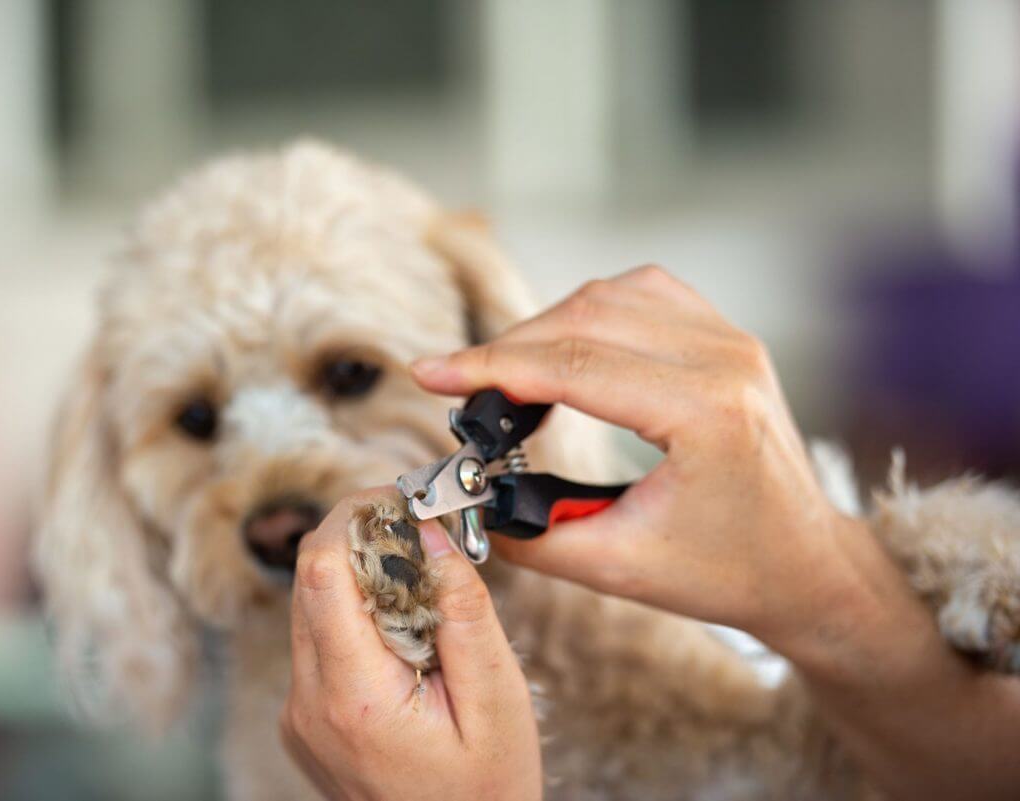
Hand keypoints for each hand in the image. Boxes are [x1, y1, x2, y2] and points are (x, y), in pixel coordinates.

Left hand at [280, 491, 541, 800]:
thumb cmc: (484, 791)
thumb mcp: (496, 698)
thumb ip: (461, 611)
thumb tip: (430, 534)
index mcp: (353, 695)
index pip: (320, 570)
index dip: (354, 515)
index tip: (398, 499)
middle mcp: (309, 701)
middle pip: (310, 579)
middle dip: (361, 539)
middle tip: (420, 533)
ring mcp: (300, 712)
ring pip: (312, 605)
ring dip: (360, 577)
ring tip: (422, 588)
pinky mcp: (305, 716)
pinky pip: (319, 640)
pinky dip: (356, 616)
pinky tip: (406, 635)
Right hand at [410, 267, 903, 658]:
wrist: (806, 566)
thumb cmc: (731, 572)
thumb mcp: (619, 568)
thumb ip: (531, 534)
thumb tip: (469, 498)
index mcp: (707, 413)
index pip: (573, 364)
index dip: (489, 367)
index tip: (432, 375)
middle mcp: (725, 360)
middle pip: (585, 316)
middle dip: (508, 348)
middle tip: (460, 388)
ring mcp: (731, 340)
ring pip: (610, 294)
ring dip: (546, 327)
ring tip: (507, 375)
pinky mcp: (726, 338)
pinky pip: (644, 294)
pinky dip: (590, 313)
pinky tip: (565, 347)